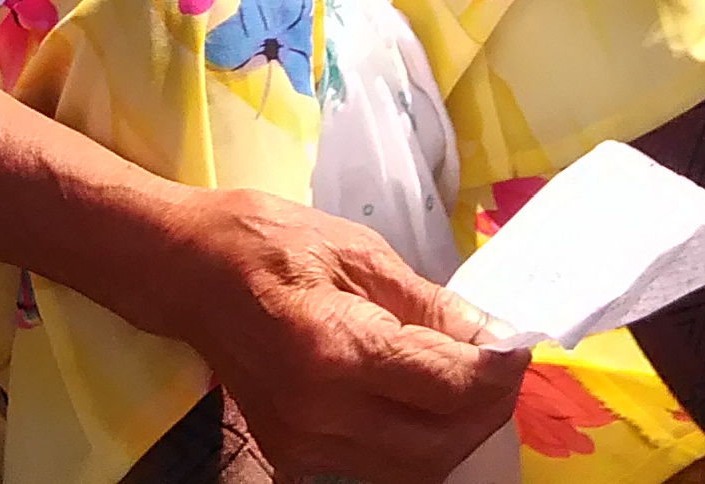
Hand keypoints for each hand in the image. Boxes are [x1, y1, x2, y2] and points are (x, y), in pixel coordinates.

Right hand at [138, 187, 527, 480]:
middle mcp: (320, 413)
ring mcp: (304, 443)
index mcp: (336, 350)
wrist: (185, 273)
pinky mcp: (294, 455)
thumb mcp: (357, 252)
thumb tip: (491, 337)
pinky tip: (426, 400)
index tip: (519, 344)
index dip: (498, 369)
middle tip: (504, 366)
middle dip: (488, 408)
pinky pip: (380, 466)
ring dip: (457, 431)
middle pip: (440, 442)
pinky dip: (418, 441)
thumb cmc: (266, 243)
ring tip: (471, 383)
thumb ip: (428, 304)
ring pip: (416, 467)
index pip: (448, 385)